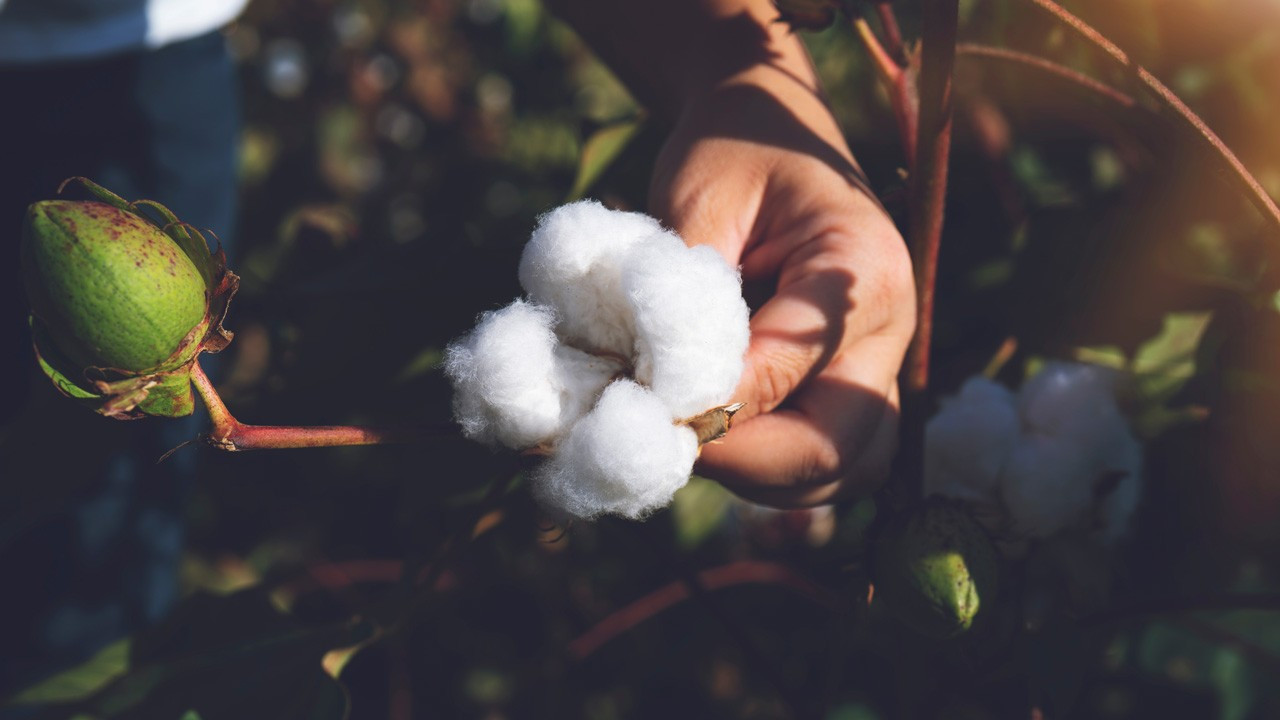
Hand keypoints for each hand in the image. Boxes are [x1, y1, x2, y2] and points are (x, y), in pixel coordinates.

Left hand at [650, 64, 915, 506]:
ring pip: (843, 471)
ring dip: (760, 477)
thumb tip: (662, 393)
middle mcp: (890, 330)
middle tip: (662, 442)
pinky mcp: (855, 386)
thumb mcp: (701, 199)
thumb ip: (688, 293)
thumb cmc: (733, 151)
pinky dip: (770, 469)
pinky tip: (713, 437)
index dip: (713, 407)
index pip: (789, 372)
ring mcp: (880, 364)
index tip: (640, 409)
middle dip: (745, 463)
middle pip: (840, 448)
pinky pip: (829, 460)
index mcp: (863, 270)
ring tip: (686, 439)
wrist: (769, 130)